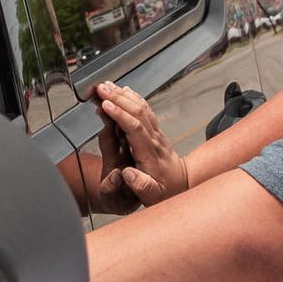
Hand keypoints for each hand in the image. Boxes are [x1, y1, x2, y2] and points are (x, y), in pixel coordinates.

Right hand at [94, 81, 188, 207]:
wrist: (182, 184)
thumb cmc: (166, 190)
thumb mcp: (153, 195)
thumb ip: (141, 185)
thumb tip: (128, 174)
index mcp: (150, 154)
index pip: (135, 128)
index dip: (119, 115)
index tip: (105, 105)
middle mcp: (154, 139)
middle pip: (136, 112)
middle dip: (117, 98)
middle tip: (100, 89)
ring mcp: (156, 133)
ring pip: (141, 107)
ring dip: (123, 95)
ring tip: (107, 85)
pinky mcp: (155, 130)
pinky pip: (145, 109)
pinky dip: (133, 97)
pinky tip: (125, 91)